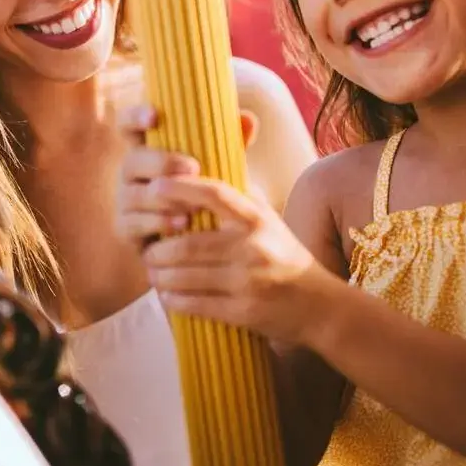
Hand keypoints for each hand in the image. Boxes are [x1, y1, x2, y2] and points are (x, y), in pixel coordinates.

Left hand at [114, 106, 334, 346]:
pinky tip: (166, 295)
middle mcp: (253, 246)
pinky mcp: (244, 312)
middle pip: (189, 244)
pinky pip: (196, 304)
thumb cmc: (282, 253)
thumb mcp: (266, 217)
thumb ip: (237, 191)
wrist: (319, 303)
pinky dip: (174, 300)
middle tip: (147, 250)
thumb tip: (208, 153)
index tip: (155, 186)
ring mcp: (249, 281)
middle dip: (159, 249)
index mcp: (256, 217)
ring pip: (186, 276)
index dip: (182, 187)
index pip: (215, 193)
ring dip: (161, 276)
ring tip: (152, 271)